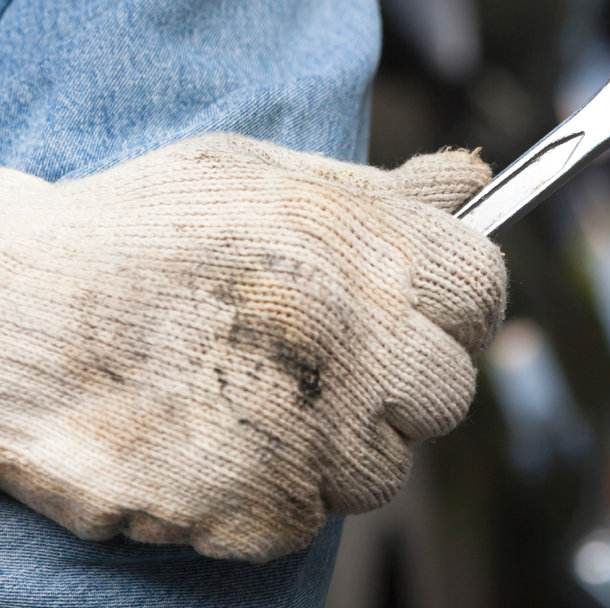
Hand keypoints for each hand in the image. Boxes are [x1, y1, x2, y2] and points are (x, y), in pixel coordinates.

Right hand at [0, 135, 504, 559]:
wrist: (11, 309)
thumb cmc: (143, 228)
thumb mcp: (263, 172)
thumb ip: (382, 189)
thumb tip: (470, 181)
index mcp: (359, 244)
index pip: (483, 290)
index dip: (462, 303)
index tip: (431, 310)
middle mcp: (349, 334)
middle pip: (450, 389)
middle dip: (404, 377)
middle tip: (337, 358)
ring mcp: (306, 427)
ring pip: (388, 466)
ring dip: (342, 441)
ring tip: (265, 396)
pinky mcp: (254, 504)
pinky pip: (313, 515)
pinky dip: (279, 489)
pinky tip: (222, 438)